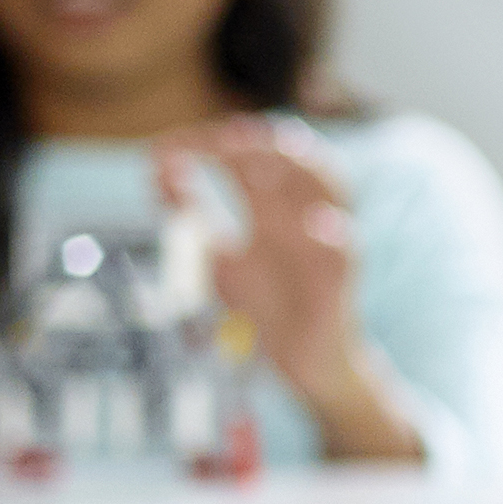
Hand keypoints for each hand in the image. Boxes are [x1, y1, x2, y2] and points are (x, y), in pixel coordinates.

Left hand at [161, 119, 411, 459]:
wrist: (307, 362)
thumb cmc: (269, 302)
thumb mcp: (221, 254)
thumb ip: (193, 211)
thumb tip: (157, 167)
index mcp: (278, 208)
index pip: (253, 157)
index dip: (211, 145)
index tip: (166, 147)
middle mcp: (306, 218)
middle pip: (296, 162)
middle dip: (259, 147)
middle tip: (218, 141)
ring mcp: (325, 247)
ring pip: (331, 194)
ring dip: (299, 171)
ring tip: (260, 160)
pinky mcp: (337, 286)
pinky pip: (345, 255)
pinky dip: (334, 237)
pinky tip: (318, 225)